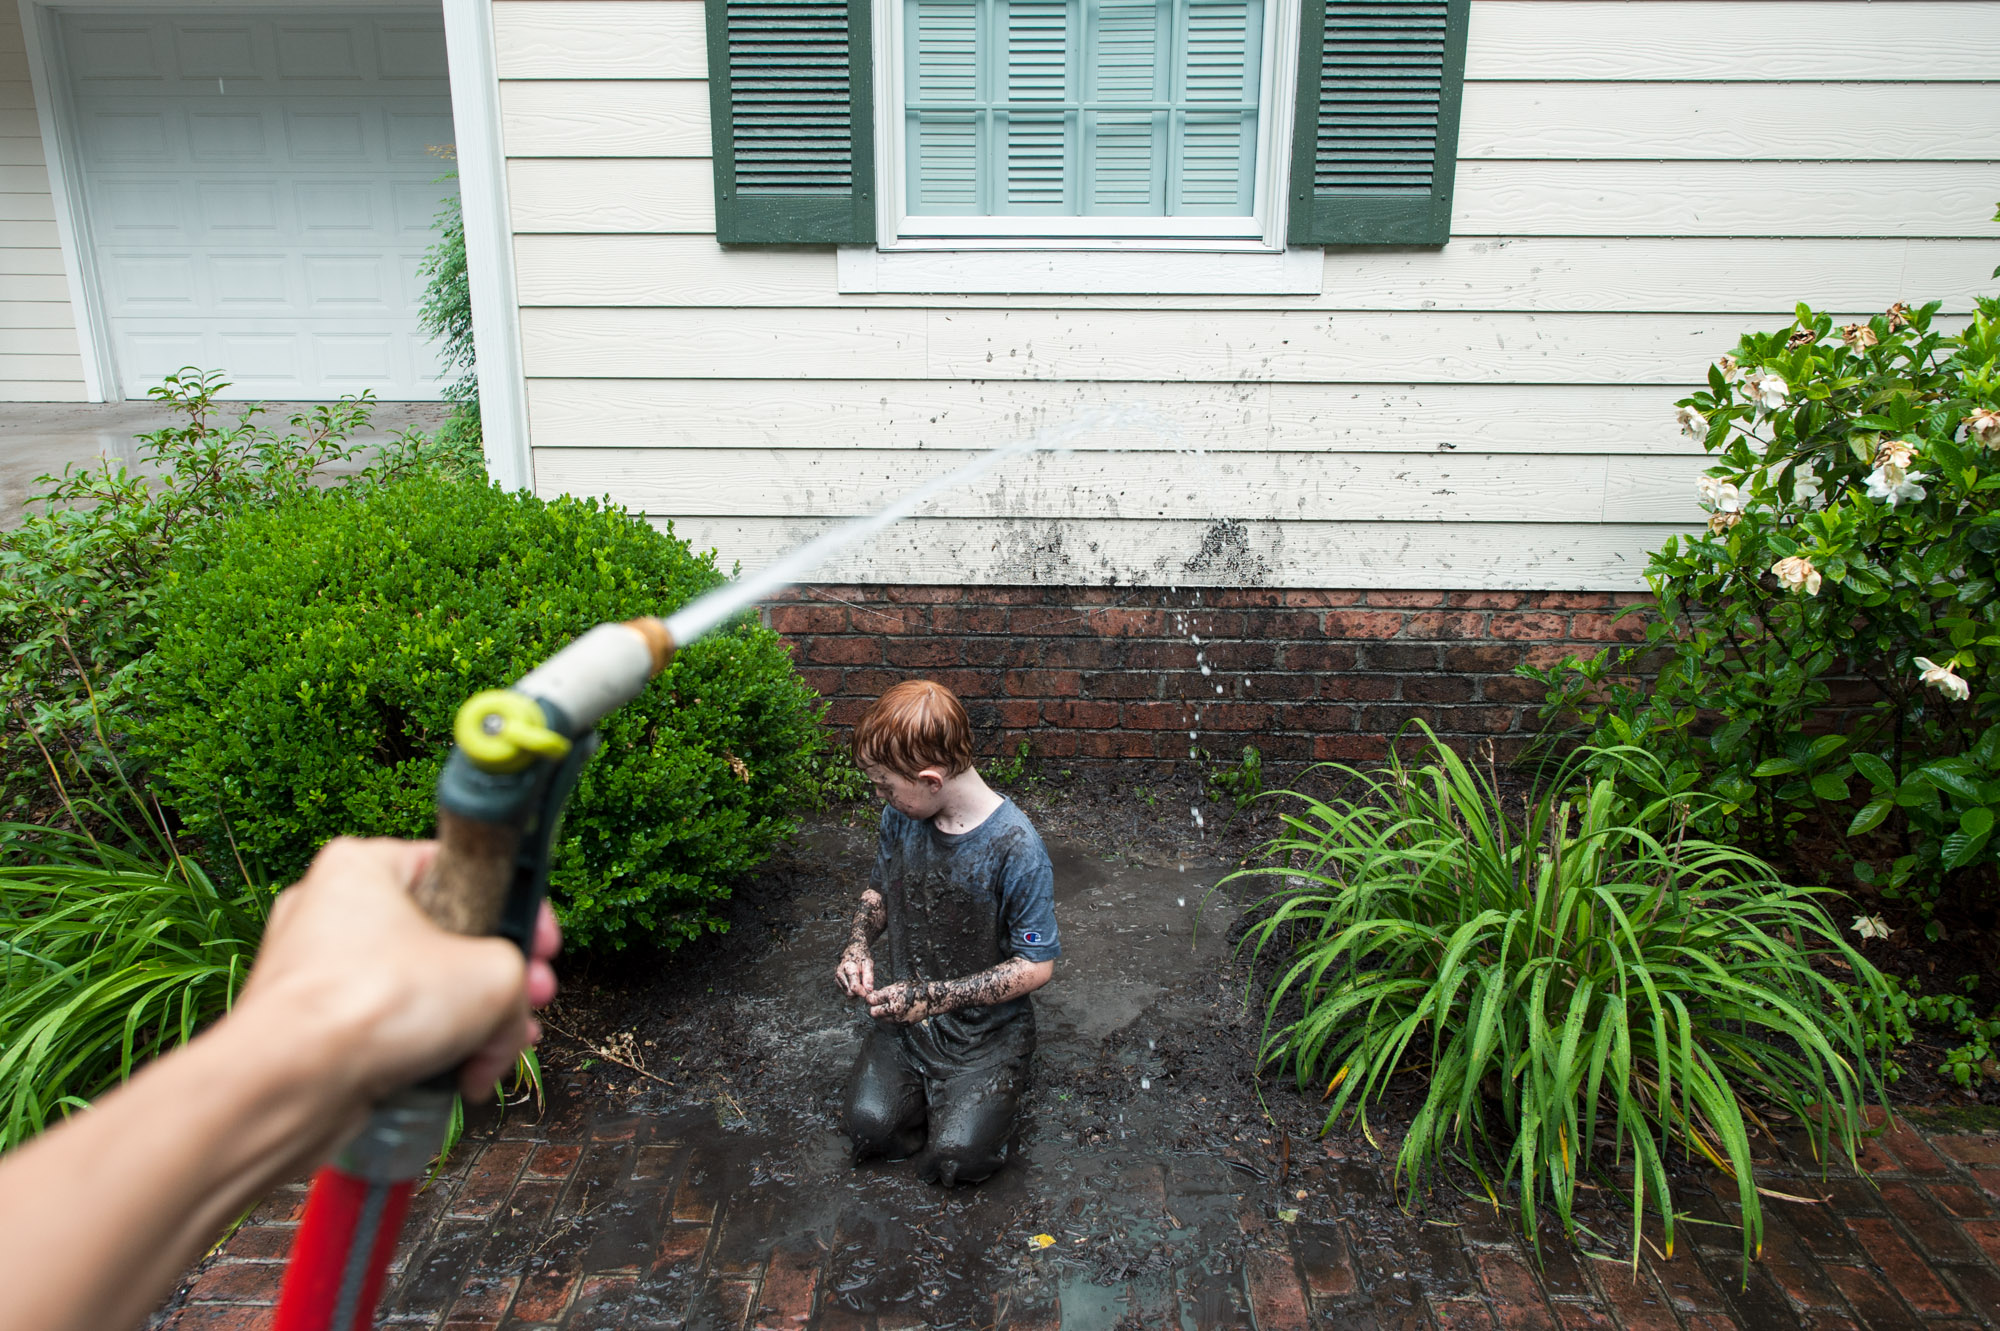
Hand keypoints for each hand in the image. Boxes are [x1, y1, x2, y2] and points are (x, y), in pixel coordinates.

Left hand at [239, 837, 561, 1102]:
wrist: (289, 1087)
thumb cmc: (372, 1007)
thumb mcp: (493, 973)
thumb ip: (519, 974)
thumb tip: (512, 1013)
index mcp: (364, 866)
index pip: (463, 870)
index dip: (516, 909)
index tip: (543, 945)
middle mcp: (333, 910)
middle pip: (449, 938)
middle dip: (500, 980)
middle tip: (532, 1001)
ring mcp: (320, 972)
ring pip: (424, 989)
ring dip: (473, 1023)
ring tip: (501, 1051)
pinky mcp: (316, 1028)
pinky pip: (392, 1030)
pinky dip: (431, 1052)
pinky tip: (464, 1078)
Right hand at [835, 942, 873, 996]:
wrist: (853, 950)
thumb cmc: (861, 956)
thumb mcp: (868, 963)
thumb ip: (869, 977)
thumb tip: (869, 990)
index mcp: (848, 967)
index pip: (854, 986)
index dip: (862, 992)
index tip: (868, 992)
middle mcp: (840, 973)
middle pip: (849, 992)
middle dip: (858, 993)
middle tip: (866, 988)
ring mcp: (837, 977)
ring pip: (846, 993)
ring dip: (855, 992)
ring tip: (862, 984)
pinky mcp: (837, 980)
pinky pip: (845, 991)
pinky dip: (851, 990)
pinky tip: (856, 983)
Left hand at [866, 981, 932, 1022]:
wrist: (928, 1000)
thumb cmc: (913, 990)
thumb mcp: (897, 986)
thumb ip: (884, 992)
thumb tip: (872, 996)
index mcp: (892, 996)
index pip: (872, 1000)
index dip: (870, 998)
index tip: (872, 998)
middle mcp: (894, 1009)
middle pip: (873, 1012)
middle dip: (874, 1008)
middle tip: (878, 1004)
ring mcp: (898, 1018)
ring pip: (881, 1019)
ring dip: (882, 1014)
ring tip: (888, 1007)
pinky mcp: (902, 1024)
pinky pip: (890, 1022)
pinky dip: (890, 1018)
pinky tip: (895, 1012)